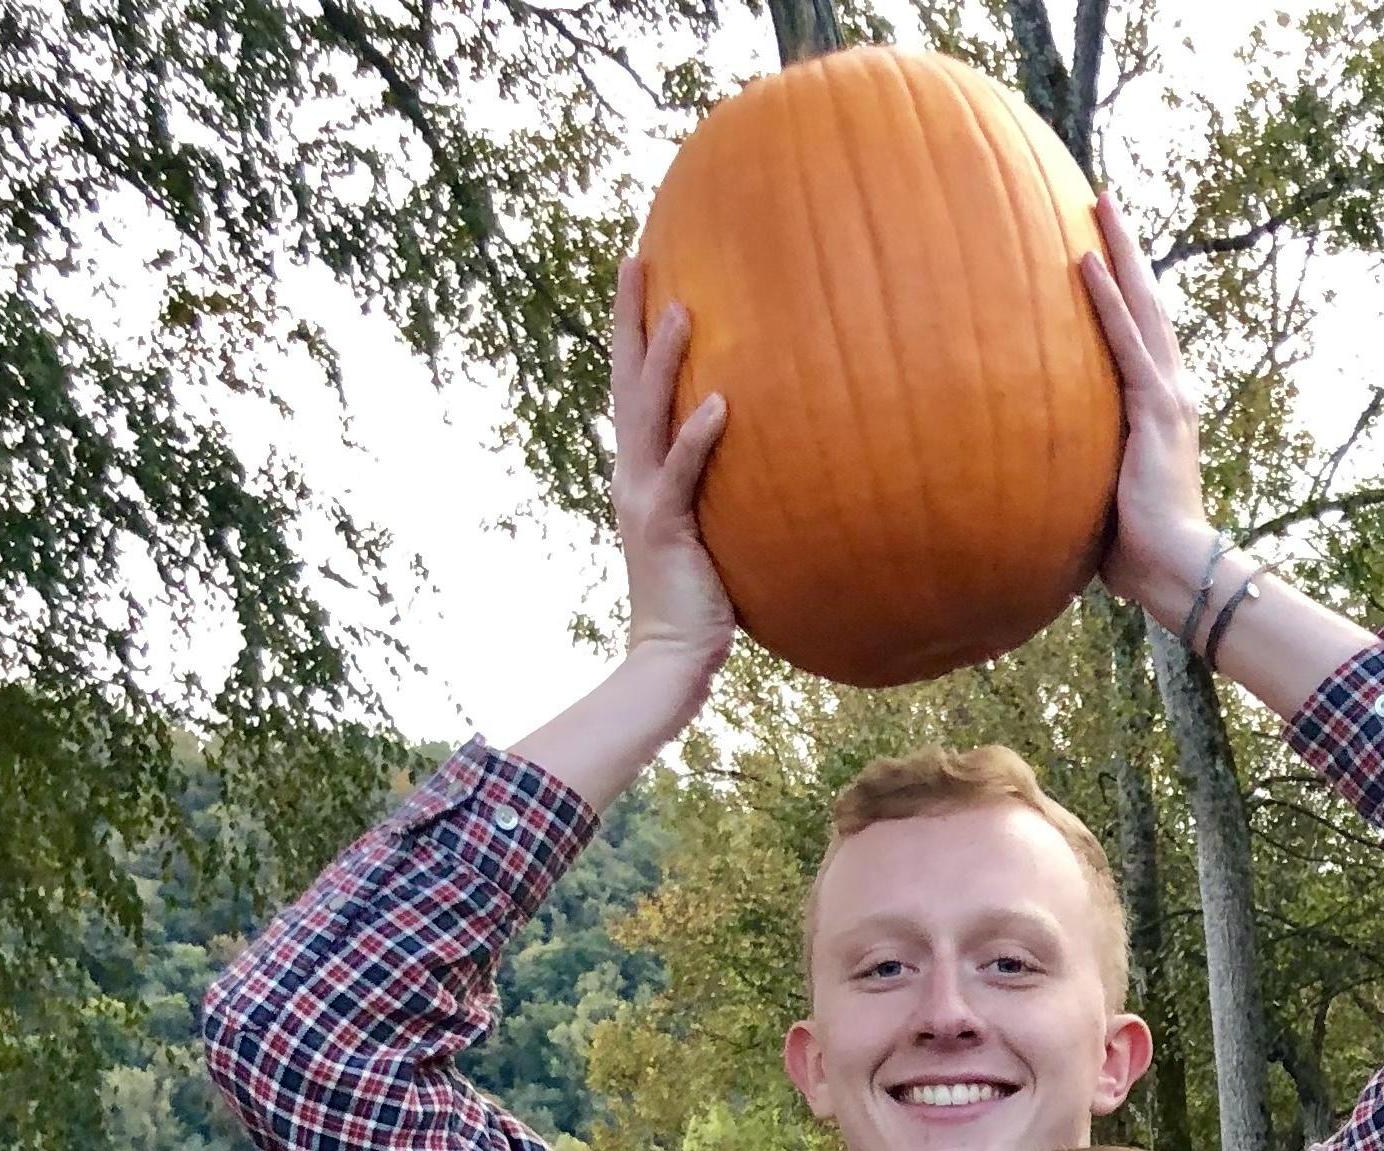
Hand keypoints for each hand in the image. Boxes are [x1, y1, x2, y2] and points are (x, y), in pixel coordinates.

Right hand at [608, 255, 738, 713]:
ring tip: (684, 309)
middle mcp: (632, 475)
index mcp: (638, 472)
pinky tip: (721, 403)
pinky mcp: (667, 528)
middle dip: (629, 319)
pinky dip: (700, 437)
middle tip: (632, 259)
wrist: (671, 657)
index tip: (639, 275)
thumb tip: (757, 457)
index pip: (632, 388)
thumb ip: (718, 492)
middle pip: (626, 382)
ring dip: (665, 360)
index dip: (630, 332)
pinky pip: (684, 472)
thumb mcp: (708, 532)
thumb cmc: (700, 600)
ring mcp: (644, 499)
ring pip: (650, 414)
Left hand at [1076, 192, 1217, 631]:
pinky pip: (1126, 342)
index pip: (1142, 336)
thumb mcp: (1104, 499)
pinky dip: (1106, 299)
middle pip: (1147, 303)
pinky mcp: (1154, 409)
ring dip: (1120, 252)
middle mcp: (1170, 392)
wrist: (1176, 571)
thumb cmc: (1139, 552)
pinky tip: (1085, 261)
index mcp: (1160, 410)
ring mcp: (1166, 396)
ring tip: (1099, 205)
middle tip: (1104, 199)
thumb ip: (1081, 474)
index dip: (1126, 290)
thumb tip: (1036, 479)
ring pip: (1142, 307)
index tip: (1105, 248)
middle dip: (1127, 249)